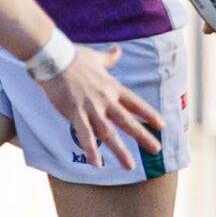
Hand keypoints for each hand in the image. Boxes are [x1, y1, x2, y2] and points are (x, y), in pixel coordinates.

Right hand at [39, 45, 164, 170]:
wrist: (54, 58)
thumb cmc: (73, 57)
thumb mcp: (95, 57)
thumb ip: (108, 57)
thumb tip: (117, 50)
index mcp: (112, 87)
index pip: (135, 103)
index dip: (149, 114)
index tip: (161, 126)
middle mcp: (105, 100)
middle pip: (127, 121)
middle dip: (143, 136)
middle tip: (157, 150)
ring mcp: (91, 108)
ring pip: (109, 133)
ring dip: (120, 151)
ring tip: (130, 166)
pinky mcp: (74, 114)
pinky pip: (85, 136)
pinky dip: (91, 150)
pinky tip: (97, 164)